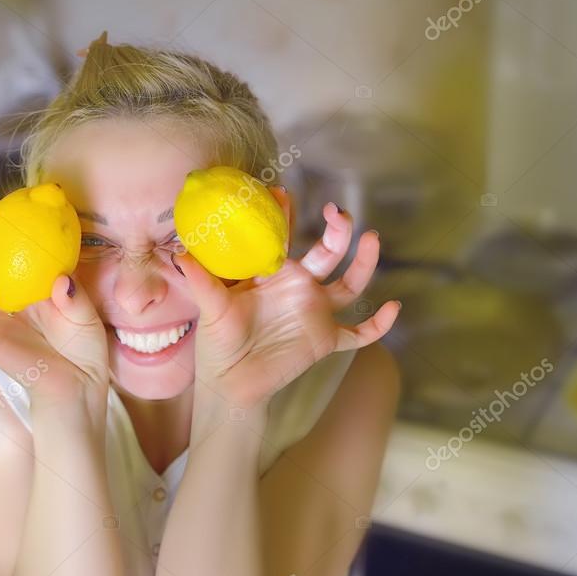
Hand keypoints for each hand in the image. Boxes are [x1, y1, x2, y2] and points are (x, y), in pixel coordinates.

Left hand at [173, 189, 399, 412]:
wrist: (231, 383)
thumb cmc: (218, 342)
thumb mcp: (210, 309)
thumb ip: (201, 280)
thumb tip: (181, 253)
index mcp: (271, 273)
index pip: (282, 237)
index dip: (284, 215)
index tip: (282, 193)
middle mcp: (298, 286)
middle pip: (326, 253)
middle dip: (336, 232)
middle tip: (339, 214)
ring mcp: (315, 311)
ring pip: (349, 284)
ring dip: (363, 263)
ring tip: (371, 239)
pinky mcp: (326, 339)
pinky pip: (359, 333)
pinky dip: (378, 324)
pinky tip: (394, 308)